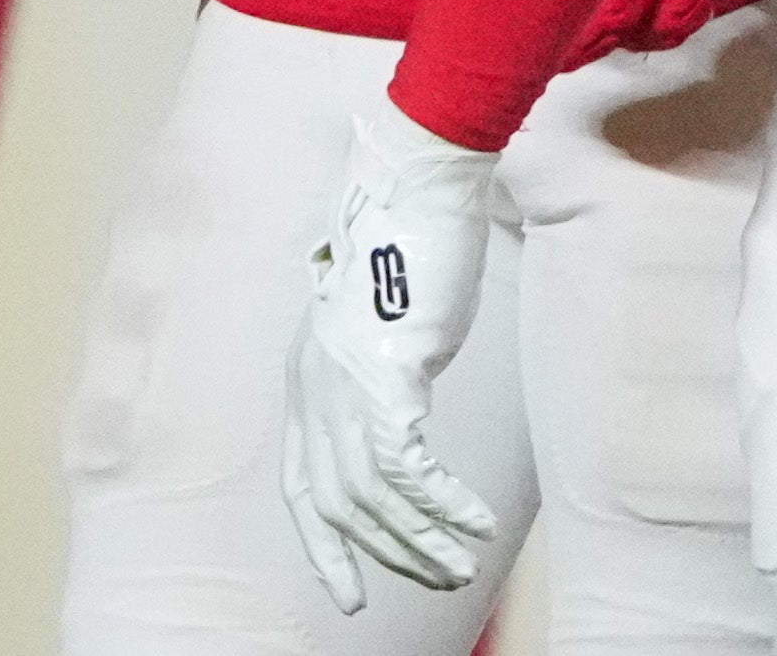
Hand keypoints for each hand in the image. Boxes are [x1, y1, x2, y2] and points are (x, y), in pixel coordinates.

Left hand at [283, 93, 501, 611]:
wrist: (417, 185)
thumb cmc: (409, 242)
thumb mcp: (378, 321)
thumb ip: (377, 370)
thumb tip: (401, 405)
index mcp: (306, 378)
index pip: (300, 485)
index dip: (323, 545)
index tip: (347, 591)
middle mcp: (314, 388)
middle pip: (337, 504)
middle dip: (387, 554)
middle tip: (437, 582)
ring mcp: (344, 383)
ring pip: (374, 497)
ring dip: (422, 541)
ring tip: (463, 566)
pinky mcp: (386, 375)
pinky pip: (409, 469)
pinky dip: (443, 504)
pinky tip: (476, 523)